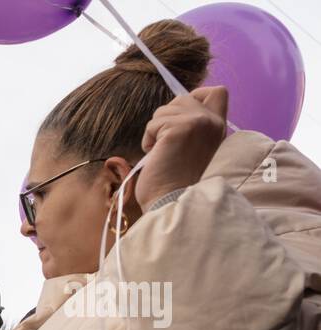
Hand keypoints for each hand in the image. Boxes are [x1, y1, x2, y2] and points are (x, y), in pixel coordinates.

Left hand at [136, 86, 228, 209]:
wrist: (172, 201)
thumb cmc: (176, 180)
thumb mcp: (193, 147)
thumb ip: (192, 127)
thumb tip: (174, 110)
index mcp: (219, 126)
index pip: (217, 91)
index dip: (196, 96)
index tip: (181, 118)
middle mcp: (212, 121)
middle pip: (182, 98)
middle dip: (166, 118)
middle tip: (167, 144)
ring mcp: (198, 123)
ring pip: (163, 110)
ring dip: (155, 131)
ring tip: (163, 153)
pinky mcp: (180, 129)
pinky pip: (152, 124)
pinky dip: (148, 140)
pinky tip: (156, 156)